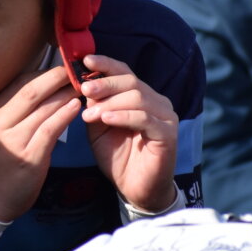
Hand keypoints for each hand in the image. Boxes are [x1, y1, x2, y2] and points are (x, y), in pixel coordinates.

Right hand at [0, 64, 81, 222]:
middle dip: (57, 77)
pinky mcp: (28, 157)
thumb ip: (20, 107)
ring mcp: (13, 140)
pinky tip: (76, 107)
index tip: (65, 65)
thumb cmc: (2, 158)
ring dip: (65, 94)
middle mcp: (0, 122)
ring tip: (83, 86)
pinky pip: (50, 129)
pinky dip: (64, 115)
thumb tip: (48, 81)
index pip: (21, 82)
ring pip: (42, 108)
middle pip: (31, 90)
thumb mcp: (2, 127)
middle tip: (78, 69)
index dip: (45, 71)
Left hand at [78, 54, 178, 213]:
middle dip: (105, 83)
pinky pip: (145, 118)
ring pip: (137, 97)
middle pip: (131, 81)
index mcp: (141, 97)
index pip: (125, 72)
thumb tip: (83, 85)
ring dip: (110, 102)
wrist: (135, 189)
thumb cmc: (118, 158)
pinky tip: (106, 119)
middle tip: (83, 89)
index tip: (84, 60)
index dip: (106, 64)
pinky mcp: (168, 134)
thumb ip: (94, 107)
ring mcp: (165, 117)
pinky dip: (123, 116)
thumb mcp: (98, 129)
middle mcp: (157, 102)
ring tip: (89, 114)